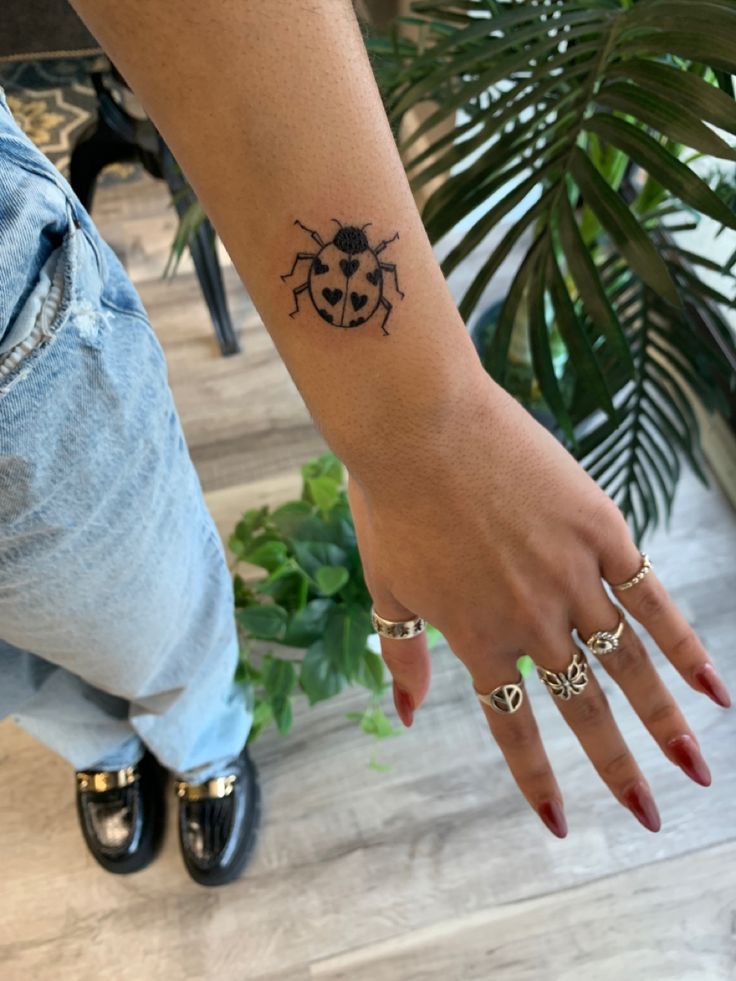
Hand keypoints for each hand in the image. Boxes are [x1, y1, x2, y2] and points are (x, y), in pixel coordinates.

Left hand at [347, 371, 730, 837]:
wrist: (420, 425)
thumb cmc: (392, 501)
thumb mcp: (386, 586)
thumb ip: (402, 653)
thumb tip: (403, 714)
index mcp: (478, 638)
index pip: (514, 727)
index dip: (538, 779)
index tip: (561, 823)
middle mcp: (533, 621)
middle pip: (586, 708)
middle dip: (619, 768)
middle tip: (650, 814)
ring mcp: (574, 576)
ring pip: (630, 663)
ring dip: (666, 719)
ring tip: (696, 766)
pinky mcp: (602, 531)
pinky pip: (653, 597)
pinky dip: (686, 644)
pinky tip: (715, 685)